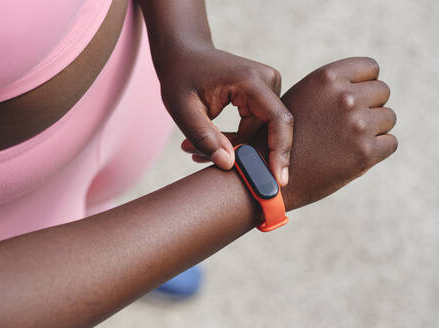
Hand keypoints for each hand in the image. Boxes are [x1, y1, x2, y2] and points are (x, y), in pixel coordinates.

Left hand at [157, 46, 292, 185]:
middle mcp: (267, 80)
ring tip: (195, 151)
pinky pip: (257, 126)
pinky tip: (212, 143)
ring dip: (235, 147)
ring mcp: (268, 86)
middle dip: (243, 153)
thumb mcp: (183, 109)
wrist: (183, 53)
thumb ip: (204, 137)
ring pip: (261, 132)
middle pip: (268, 130)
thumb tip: (229, 165)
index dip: (280, 152)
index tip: (278, 181)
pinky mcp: (263, 95)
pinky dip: (237, 139)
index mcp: (250, 80)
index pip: (277, 120)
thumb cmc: (180, 77)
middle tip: (200, 161)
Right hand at [253, 57, 397, 209]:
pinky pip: (389, 143)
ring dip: (373, 129)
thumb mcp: (300, 99)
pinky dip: (376, 151)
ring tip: (346, 141)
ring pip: (388, 118)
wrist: (267, 177)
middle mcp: (344, 97)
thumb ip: (329, 91)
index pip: (371, 67)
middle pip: (382, 91)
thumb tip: (362, 88)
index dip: (364, 83)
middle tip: (348, 125)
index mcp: (326, 78)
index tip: (354, 99)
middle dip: (370, 106)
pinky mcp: (364, 153)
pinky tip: (351, 156)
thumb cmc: (280, 139)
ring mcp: (356, 125)